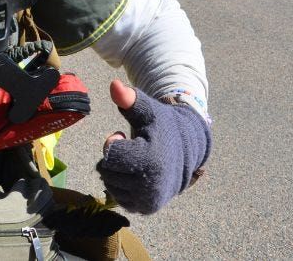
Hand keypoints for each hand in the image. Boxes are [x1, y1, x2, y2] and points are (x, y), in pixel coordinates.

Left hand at [97, 80, 210, 213]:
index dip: (114, 142)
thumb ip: (130, 99)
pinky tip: (138, 174)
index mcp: (150, 160)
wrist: (186, 151)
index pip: (109, 154)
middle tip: (132, 149)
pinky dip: (122, 185)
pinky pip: (117, 196)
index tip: (123, 135)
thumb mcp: (147, 111)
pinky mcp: (146, 208)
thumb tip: (114, 84)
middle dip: (113, 158)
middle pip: (105, 171)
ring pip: (109, 184)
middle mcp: (150, 186)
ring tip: (136, 161)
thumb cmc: (162, 127)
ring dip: (117, 172)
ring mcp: (148, 200)